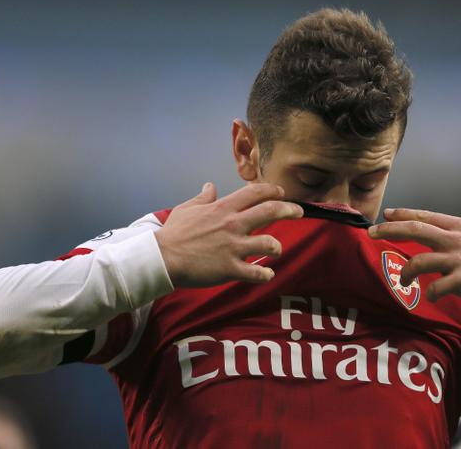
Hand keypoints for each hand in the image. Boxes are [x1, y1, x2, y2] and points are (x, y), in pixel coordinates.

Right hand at [154, 182, 302, 286]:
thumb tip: (210, 186)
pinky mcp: (230, 268)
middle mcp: (232, 225)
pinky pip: (256, 273)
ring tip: (277, 249)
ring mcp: (233, 247)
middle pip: (270, 211)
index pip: (255, 192)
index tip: (281, 192)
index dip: (272, 190)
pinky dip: (265, 274)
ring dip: (277, 246)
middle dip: (290, 210)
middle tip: (299, 212)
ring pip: (269, 243)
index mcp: (223, 209)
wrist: (162, 257)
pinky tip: (267, 274)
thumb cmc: (173, 234)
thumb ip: (202, 197)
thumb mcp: (186, 209)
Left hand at [368, 208, 460, 306]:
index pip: (424, 216)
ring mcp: (458, 259)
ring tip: (403, 280)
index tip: (386, 214)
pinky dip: (430, 293)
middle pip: (415, 230)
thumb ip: (452, 232)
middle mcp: (455, 239)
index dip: (403, 214)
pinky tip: (431, 296)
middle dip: (389, 230)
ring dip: (406, 272)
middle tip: (371, 232)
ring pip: (419, 261)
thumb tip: (429, 229)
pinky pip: (436, 287)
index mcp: (458, 226)